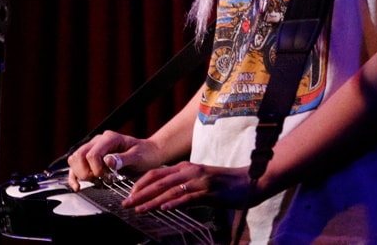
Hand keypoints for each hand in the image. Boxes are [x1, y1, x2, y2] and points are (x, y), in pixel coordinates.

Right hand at [66, 130, 162, 190]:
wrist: (149, 153)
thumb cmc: (145, 154)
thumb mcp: (138, 157)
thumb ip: (123, 159)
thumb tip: (107, 162)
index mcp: (110, 138)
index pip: (92, 154)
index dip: (96, 169)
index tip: (108, 177)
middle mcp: (98, 141)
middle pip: (79, 156)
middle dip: (87, 172)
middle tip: (101, 180)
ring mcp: (93, 148)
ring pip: (74, 159)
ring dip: (81, 174)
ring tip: (96, 181)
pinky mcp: (91, 157)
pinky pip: (76, 164)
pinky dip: (74, 176)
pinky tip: (77, 186)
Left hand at [122, 161, 252, 212]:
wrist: (250, 180)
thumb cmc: (224, 183)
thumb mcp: (199, 181)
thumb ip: (182, 186)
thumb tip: (164, 198)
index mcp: (185, 167)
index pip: (156, 173)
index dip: (140, 184)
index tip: (129, 195)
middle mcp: (189, 171)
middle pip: (159, 181)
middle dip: (140, 193)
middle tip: (126, 204)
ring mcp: (199, 181)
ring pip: (170, 190)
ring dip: (152, 200)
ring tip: (139, 210)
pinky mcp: (210, 192)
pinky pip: (189, 197)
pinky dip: (175, 203)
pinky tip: (164, 209)